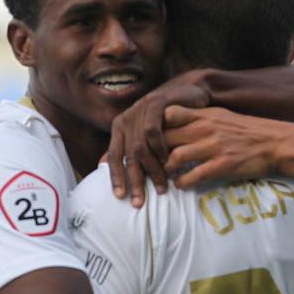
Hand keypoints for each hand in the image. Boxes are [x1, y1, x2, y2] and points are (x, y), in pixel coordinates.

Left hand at [105, 71, 212, 207]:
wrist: (185, 92)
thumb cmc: (167, 119)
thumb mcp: (146, 135)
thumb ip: (131, 150)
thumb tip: (108, 170)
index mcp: (119, 127)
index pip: (113, 156)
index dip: (116, 177)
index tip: (121, 196)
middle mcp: (126, 119)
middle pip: (126, 155)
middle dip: (134, 180)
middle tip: (141, 201)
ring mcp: (139, 110)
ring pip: (139, 146)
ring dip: (150, 169)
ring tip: (161, 185)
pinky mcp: (154, 104)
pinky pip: (152, 131)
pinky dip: (158, 148)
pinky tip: (167, 159)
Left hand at [162, 106, 283, 188]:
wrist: (274, 143)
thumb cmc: (247, 130)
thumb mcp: (221, 115)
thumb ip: (198, 117)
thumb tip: (174, 119)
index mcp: (204, 115)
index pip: (169, 114)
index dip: (156, 126)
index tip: (153, 138)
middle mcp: (205, 129)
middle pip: (166, 138)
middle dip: (155, 152)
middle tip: (151, 163)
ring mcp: (213, 147)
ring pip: (175, 158)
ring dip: (166, 170)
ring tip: (165, 175)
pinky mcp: (222, 166)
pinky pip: (193, 176)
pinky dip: (182, 183)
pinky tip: (180, 185)